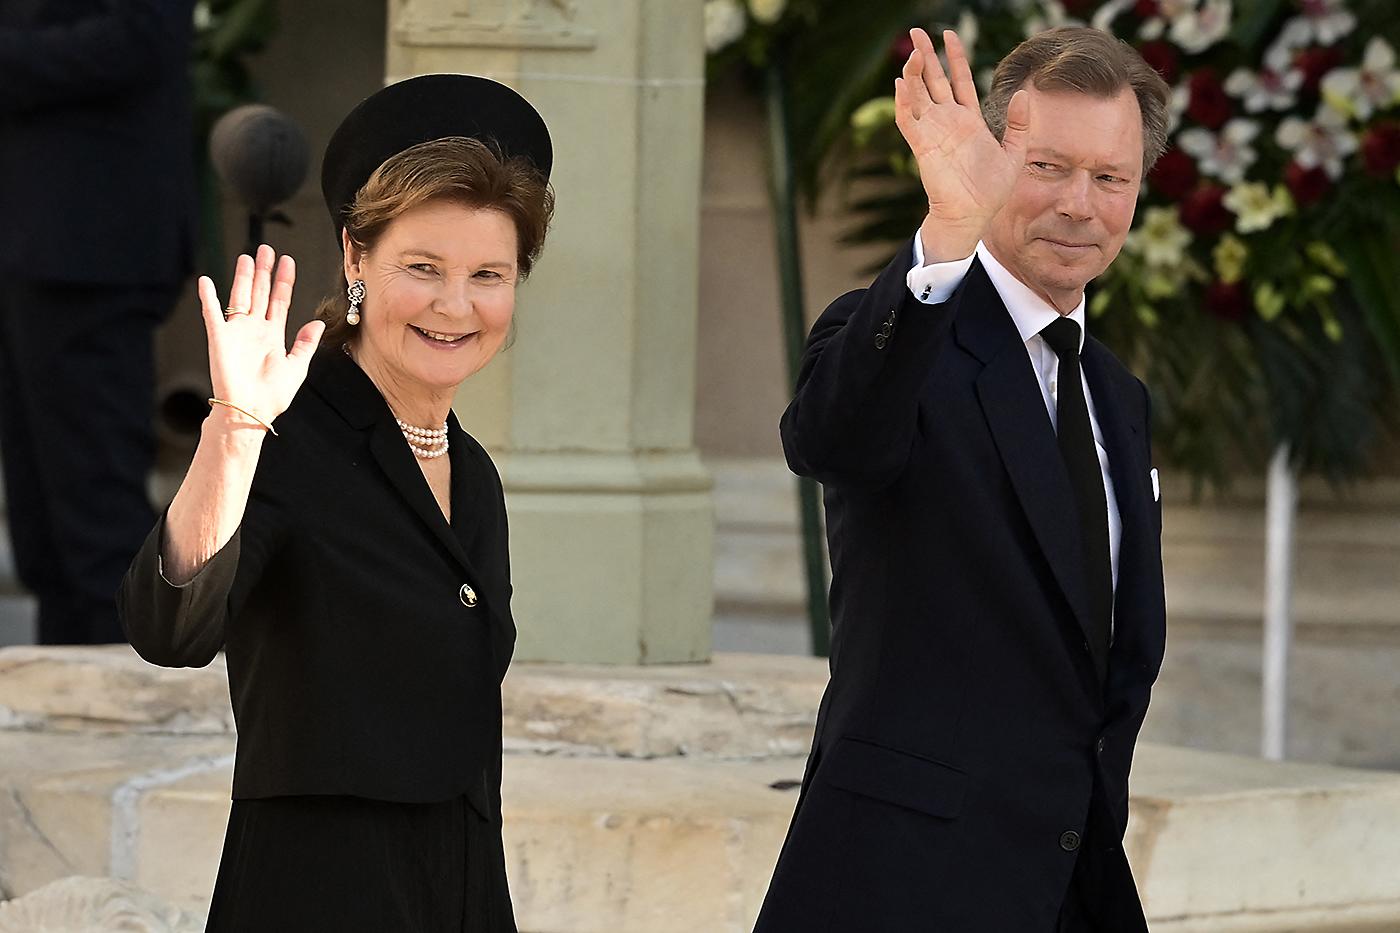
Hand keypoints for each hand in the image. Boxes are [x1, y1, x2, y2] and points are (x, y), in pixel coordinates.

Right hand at [197, 244, 324, 433]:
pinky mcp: (220, 339)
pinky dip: (208, 298)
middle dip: (263, 271)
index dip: (283, 281)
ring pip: (240, 296)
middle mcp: (255, 329)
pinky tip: (206, 282)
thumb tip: (317, 323)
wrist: (251, 411)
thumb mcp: (297, 367)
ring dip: (242, 277)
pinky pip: (212, 314)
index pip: (279, 301)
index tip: (288, 261)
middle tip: (266, 249)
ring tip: (246, 257)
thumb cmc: (273, 395)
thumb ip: (306, 344)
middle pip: (259, 292)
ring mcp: (237, 332)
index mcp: (273, 335)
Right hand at [894, 28, 1030, 260]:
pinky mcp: (923, 147)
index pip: (959, 80)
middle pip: (933, 81)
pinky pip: (909, 120)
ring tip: (913, 52)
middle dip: (926, 55)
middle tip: (916, 31)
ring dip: (914, 73)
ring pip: (918, 95)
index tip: (949, 34)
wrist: (972, 215)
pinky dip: (903, 101)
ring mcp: (933, 133)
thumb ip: (1019, 125)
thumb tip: (1024, 94)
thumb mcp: (1014, 153)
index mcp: (968, 120)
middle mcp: (947, 121)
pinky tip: (901, 82)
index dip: (955, 57)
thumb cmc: (991, 190)